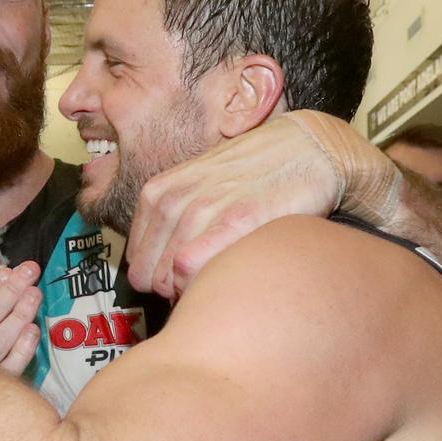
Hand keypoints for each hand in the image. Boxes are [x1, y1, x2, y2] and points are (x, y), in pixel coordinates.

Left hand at [126, 113, 341, 300]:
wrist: (306, 147)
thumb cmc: (253, 174)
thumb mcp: (197, 188)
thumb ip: (173, 224)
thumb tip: (160, 273)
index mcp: (157, 193)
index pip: (135, 264)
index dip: (158, 283)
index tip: (185, 284)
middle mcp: (173, 200)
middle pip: (148, 277)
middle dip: (172, 293)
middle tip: (205, 287)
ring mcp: (203, 208)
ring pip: (168, 277)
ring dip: (193, 292)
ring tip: (224, 281)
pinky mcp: (238, 219)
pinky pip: (192, 265)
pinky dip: (203, 282)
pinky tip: (230, 278)